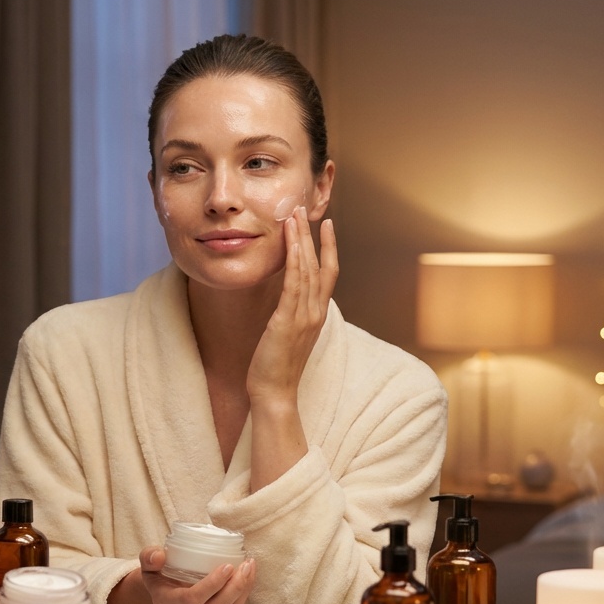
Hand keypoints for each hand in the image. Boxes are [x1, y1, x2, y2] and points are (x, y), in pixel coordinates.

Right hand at [133, 546, 255, 603]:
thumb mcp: (148, 561)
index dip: (212, 584)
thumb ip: (149, 556)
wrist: (159, 590)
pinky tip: (247, 581)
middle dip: (235, 588)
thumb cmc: (157, 572)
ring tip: (250, 570)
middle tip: (246, 566)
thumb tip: (159, 555)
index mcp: (165, 601)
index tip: (228, 565)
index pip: (192, 598)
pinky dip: (241, 599)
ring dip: (242, 593)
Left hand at [245, 211, 337, 407]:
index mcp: (317, 314)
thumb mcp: (288, 335)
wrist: (275, 393)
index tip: (326, 225)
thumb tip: (285, 298)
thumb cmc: (276, 367)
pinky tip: (289, 243)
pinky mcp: (287, 321)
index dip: (328, 248)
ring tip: (294, 216)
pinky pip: (293, 284)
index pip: (328, 274)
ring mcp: (304, 316)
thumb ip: (291, 314)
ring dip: (301, 241)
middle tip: (304, 209)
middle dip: (312, 236)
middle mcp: (315, 312)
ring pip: (307, 269)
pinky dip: (293, 261)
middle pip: (319, 265)